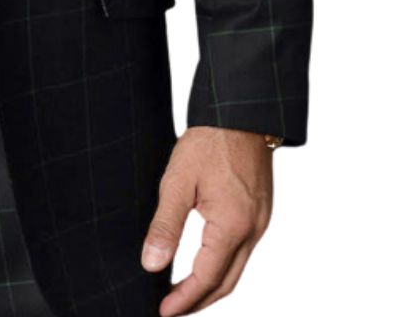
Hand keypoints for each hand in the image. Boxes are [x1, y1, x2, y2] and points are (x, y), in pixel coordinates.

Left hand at [142, 125, 273, 314]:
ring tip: (184, 294)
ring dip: (212, 286)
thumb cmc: (209, 143)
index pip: (207, 278)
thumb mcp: (177, 182)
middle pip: (227, 282)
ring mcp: (260, 223)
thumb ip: (165, 226)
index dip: (184, 299)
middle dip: (199, 301)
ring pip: (237, 269)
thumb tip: (151, 264)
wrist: (241, 114)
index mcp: (232, 226)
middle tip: (172, 311)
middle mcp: (253, 230)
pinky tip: (206, 262)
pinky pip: (243, 251)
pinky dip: (223, 265)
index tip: (162, 313)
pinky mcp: (260, 213)